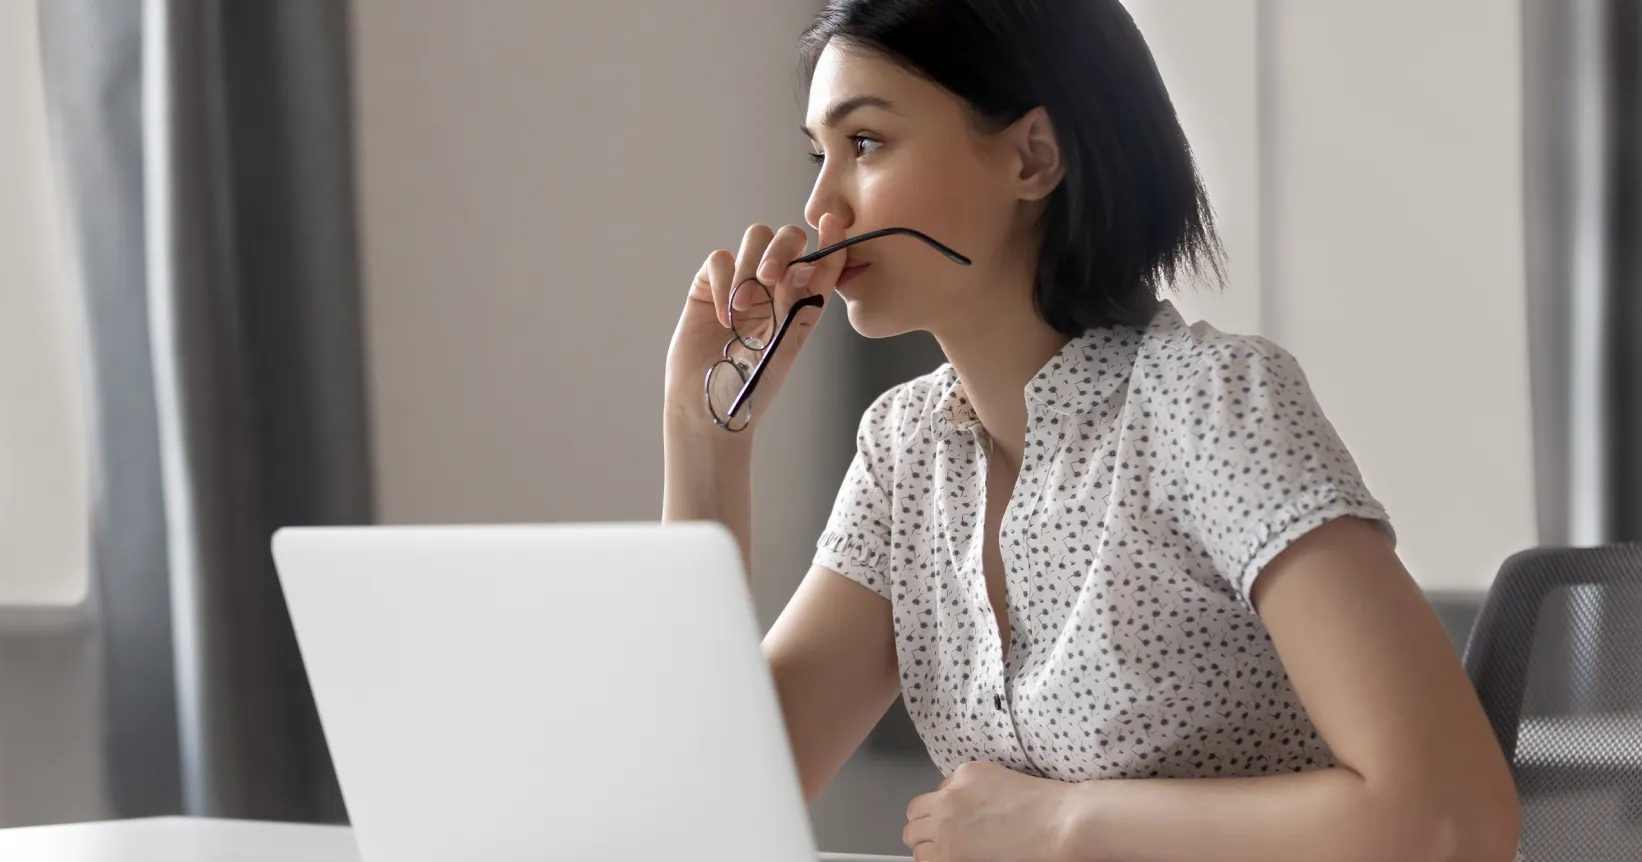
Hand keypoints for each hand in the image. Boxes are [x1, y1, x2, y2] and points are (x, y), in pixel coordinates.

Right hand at [663, 214, 847, 438]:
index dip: (830, 239)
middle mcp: (775, 287)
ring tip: (742, 305)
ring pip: (754, 238)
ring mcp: (742, 282)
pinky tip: (721, 314)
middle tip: (769, 277)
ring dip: (751, 264)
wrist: (707, 406)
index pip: (822, 260)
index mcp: (802, 301)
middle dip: (782, 249)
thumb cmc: (752, 386)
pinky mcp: (709, 286)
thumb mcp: (784, 348)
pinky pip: (719, 259)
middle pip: (787, 238)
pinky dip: (722, 281)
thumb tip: (804, 267)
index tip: (832, 224)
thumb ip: (796, 306)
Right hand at [903, 761, 1077, 861]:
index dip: (931, 855)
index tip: (940, 852)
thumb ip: (957, 856)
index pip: (918, 855)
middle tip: (944, 836)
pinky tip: (978, 798)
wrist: (1062, 823)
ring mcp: (954, 791)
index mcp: (947, 853)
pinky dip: (955, 790)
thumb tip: (948, 851)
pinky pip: (947, 781)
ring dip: (931, 811)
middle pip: (911, 828)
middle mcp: (944, 820)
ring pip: (919, 803)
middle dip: (925, 834)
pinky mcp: (969, 770)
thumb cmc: (1035, 852)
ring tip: (953, 816)